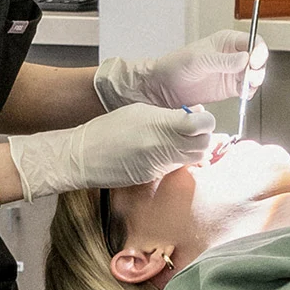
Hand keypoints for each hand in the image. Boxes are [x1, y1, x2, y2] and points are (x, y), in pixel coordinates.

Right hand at [7, 103, 214, 198]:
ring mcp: (159, 165)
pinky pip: (176, 168)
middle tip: (195, 130)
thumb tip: (195, 115)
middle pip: (203, 146)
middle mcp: (162, 147)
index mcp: (159, 125)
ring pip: (193, 160)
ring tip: (180, 140)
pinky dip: (178, 159)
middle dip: (204, 137)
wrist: (83, 157)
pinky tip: (165, 151)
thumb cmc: (109, 128)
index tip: (201, 118)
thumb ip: (169, 115)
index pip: (200, 126)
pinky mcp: (153, 178)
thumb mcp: (140, 112)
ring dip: (194, 150)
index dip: (206, 121)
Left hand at [94, 29, 268, 109]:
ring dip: (254, 81)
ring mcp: (232, 72)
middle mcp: (232, 55)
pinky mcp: (230, 88)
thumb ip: (223, 61)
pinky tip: (242, 94)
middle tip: (250, 77)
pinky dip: (248, 92)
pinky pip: (247, 89)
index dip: (258, 50)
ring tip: (244, 87)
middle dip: (258, 68)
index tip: (254, 61)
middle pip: (258, 58)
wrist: (163, 87)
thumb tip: (245, 59)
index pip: (252, 41)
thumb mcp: (199, 60)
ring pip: (255, 74)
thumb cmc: (176, 66)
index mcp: (226, 41)